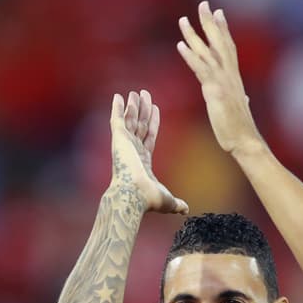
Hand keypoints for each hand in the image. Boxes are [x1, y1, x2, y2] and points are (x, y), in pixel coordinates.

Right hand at [110, 89, 187, 215]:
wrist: (134, 195)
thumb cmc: (149, 199)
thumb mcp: (168, 199)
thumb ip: (176, 202)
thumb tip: (186, 209)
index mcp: (143, 160)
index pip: (149, 136)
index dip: (153, 122)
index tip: (156, 109)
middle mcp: (133, 150)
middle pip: (140, 124)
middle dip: (143, 110)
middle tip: (144, 94)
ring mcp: (125, 144)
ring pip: (130, 119)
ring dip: (133, 106)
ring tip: (136, 92)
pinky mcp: (118, 139)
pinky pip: (117, 119)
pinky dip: (117, 108)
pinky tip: (117, 96)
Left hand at [177, 2, 265, 156]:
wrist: (244, 140)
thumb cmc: (240, 128)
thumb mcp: (238, 108)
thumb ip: (239, 98)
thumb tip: (243, 97)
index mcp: (233, 77)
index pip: (228, 47)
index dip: (222, 29)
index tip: (217, 13)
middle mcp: (229, 74)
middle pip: (219, 42)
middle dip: (209, 22)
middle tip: (203, 4)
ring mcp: (222, 80)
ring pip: (207, 51)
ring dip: (194, 34)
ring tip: (183, 20)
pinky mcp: (215, 90)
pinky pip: (200, 69)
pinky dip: (190, 56)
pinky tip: (181, 45)